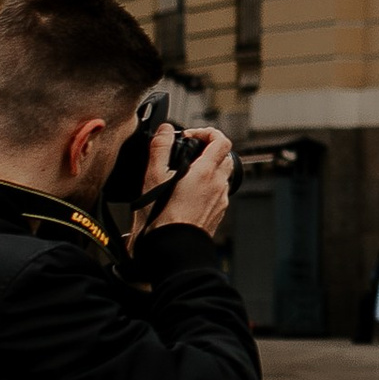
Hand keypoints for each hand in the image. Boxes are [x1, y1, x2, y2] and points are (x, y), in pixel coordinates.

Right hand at [145, 120, 232, 241]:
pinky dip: (208, 187)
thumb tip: (166, 130)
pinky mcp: (217, 214)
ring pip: (223, 176)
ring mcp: (220, 201)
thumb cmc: (161, 217)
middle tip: (191, 153)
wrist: (171, 249)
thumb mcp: (153, 176)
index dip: (208, 132)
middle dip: (210, 150)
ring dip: (209, 169)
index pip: (222, 140)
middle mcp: (219, 185)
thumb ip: (160, 148)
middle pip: (225, 157)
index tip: (192, 136)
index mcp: (206, 172)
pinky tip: (188, 194)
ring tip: (187, 174)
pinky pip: (218, 194)